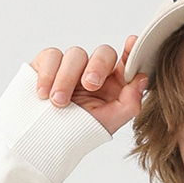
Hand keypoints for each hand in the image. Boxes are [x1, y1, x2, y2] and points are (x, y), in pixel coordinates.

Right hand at [30, 36, 148, 135]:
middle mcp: (94, 72)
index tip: (132, 43)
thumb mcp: (107, 124)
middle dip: (97, 66)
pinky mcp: (48, 64)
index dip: (131, 50)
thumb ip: (129, 104)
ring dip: (67, 79)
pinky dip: (48, 75)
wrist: (41, 139)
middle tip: (89, 86)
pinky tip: (43, 94)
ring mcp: (72, 67)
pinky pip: (51, 56)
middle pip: (104, 53)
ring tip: (58, 102)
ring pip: (76, 54)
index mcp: (114, 85)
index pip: (126, 62)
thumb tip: (142, 79)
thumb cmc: (76, 133)